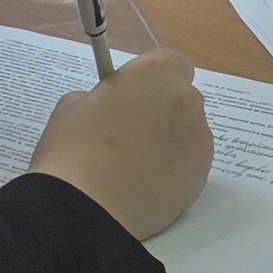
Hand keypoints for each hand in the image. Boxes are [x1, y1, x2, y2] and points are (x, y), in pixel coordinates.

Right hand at [31, 54, 212, 240]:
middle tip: (129, 133)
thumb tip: (113, 108)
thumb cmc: (72, 150)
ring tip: (135, 166)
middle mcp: (186, 102)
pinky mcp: (201, 178)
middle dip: (161, 110)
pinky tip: (144, 186)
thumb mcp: (73, 105)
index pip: (170, 63)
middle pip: (181, 98)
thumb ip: (104, 96)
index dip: (152, 79)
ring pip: (188, 133)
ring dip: (169, 141)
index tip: (133, 96)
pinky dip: (173, 170)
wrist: (84, 209)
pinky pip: (189, 164)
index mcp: (156, 74)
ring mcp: (198, 142)